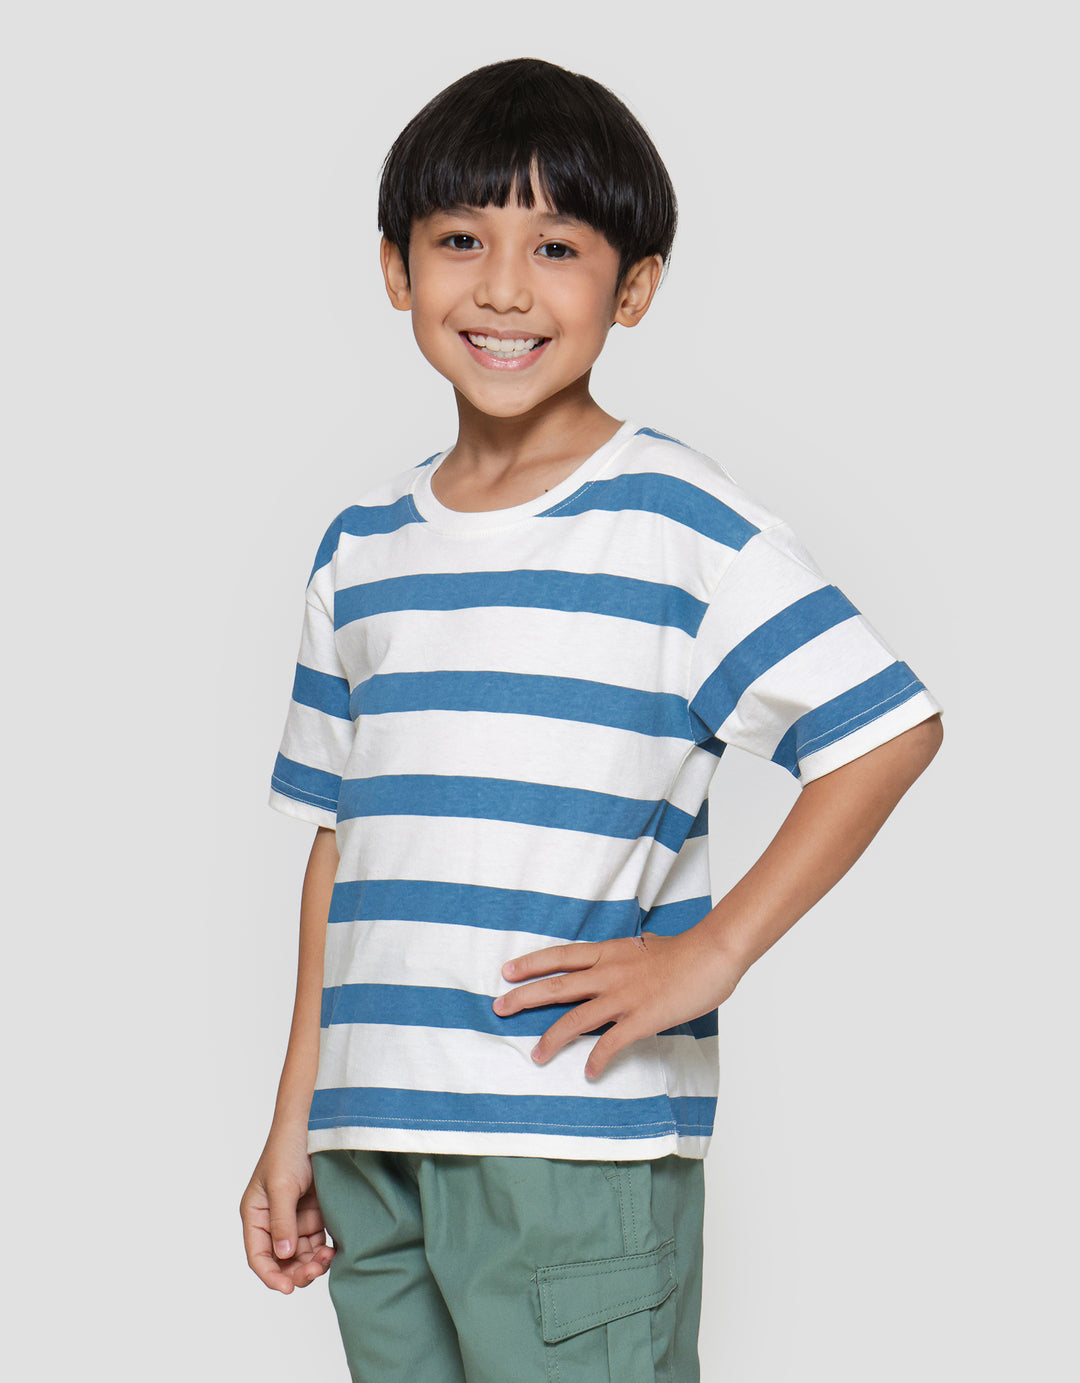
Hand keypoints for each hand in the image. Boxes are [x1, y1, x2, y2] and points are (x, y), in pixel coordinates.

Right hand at [240, 1123, 335, 1293]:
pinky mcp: (315, 1211)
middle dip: (296, 1271)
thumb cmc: (289, 1148)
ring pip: (301, 1254)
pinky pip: (317, 1241)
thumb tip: (283, 1256)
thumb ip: (282, 1222)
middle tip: (314, 1272)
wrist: (316, 1122)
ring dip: (312, 1263)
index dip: (270, 1275)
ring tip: (328, 1258)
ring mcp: (295, 1216)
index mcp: (256, 1214)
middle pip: (281, 1259)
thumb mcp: (282, 1185)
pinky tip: (334, 1250)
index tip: (287, 1288)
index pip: (258, 1255)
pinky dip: (324, 1250)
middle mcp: (273, 1219)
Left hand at [493, 929, 742, 1077]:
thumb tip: (622, 959)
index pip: (561, 956)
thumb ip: (627, 956)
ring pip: (576, 1018)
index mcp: (609, 951)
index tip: (506, 971)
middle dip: (525, 997)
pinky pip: (612, 1043)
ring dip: (552, 1038)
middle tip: (499, 1007)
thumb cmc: (685, 950)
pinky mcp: (642, 1018)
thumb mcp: (645, 946)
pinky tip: (589, 1073)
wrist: (711, 953)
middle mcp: (609, 972)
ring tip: (536, 1055)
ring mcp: (623, 996)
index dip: (531, 963)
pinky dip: (598, 1060)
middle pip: (557, 986)